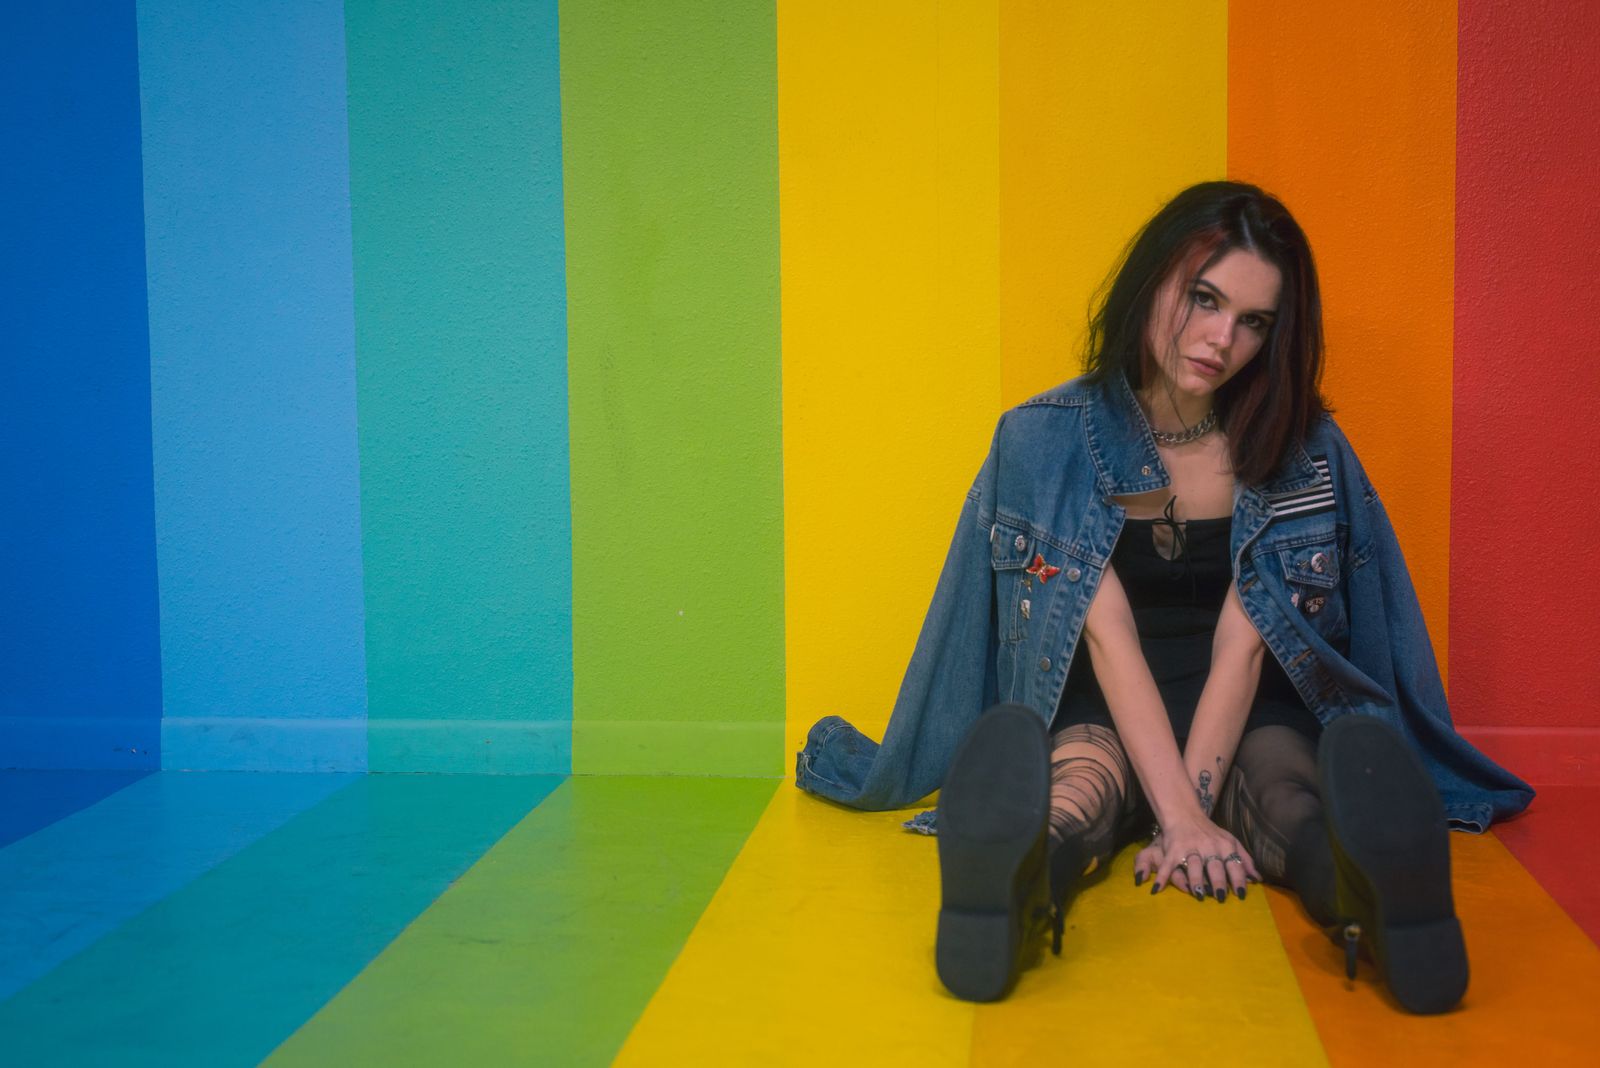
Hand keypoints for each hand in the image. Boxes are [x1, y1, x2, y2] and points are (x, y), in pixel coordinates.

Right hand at [1134, 816, 1260, 900]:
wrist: (1185, 814)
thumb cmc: (1210, 832)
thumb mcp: (1231, 841)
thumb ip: (1244, 859)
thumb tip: (1257, 879)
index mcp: (1225, 845)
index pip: (1234, 864)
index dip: (1238, 880)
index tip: (1240, 895)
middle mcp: (1208, 846)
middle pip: (1214, 866)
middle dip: (1218, 882)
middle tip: (1220, 897)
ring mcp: (1189, 848)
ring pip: (1193, 866)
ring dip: (1196, 880)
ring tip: (1199, 894)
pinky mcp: (1173, 850)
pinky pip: (1167, 865)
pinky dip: (1162, 877)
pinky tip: (1157, 889)